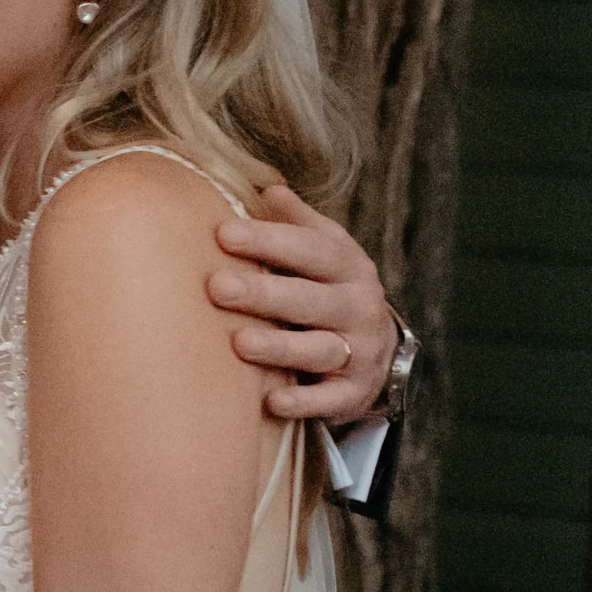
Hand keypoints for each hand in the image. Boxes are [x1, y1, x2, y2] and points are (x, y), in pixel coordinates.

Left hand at [208, 185, 396, 422]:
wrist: (374, 349)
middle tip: (217, 287)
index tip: (222, 233)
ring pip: (321, 349)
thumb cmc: (328, 289)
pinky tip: (270, 402)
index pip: (310, 249)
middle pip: (311, 300)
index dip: (269, 241)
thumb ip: (297, 224)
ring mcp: (359, 352)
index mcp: (348, 267)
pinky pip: (329, 400)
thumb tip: (269, 189)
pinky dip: (303, 402)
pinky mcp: (353, 393)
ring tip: (239, 343)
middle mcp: (358, 307)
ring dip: (280, 347)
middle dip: (264, 293)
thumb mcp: (324, 252)